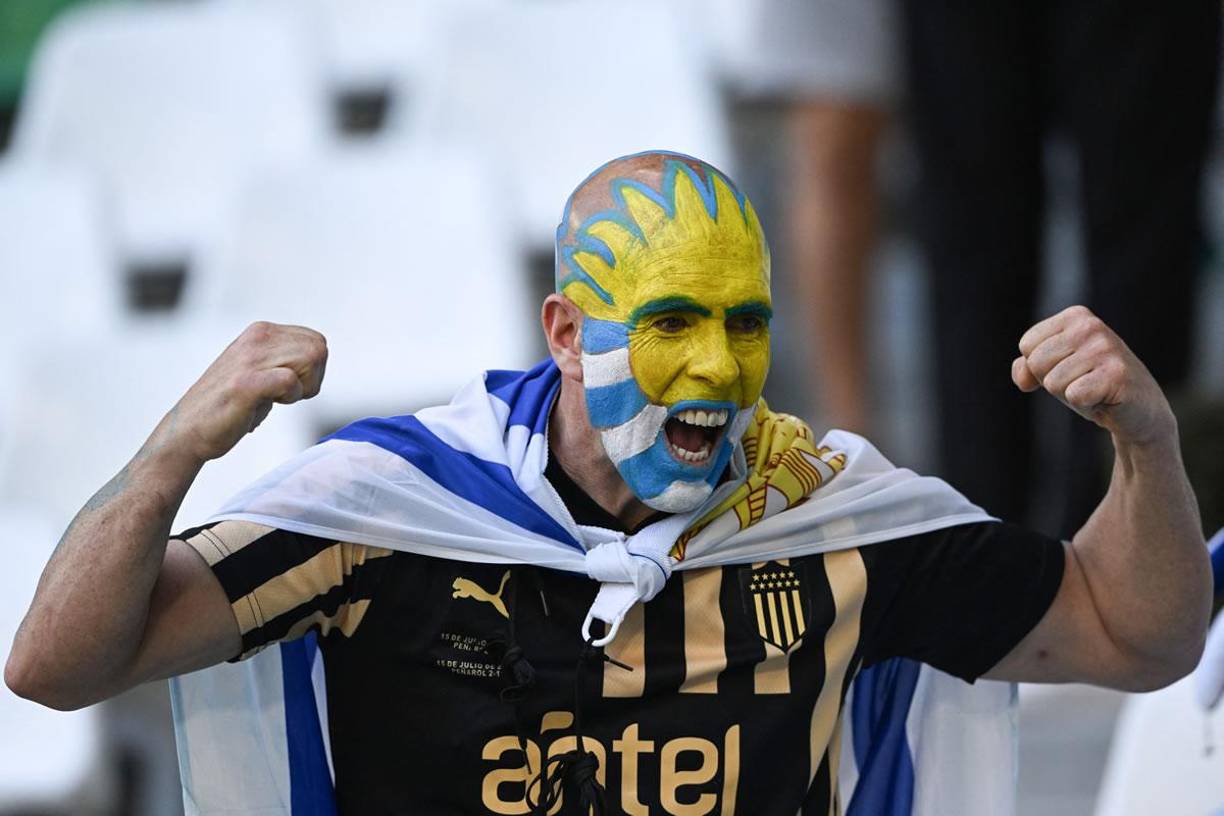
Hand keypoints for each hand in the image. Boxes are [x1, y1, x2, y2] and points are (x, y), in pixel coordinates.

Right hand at [170, 322, 327, 461]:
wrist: (187, 430)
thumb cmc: (227, 407)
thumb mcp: (259, 371)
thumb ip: (284, 360)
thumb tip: (316, 359)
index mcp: (261, 332)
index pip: (316, 341)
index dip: (313, 370)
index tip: (290, 386)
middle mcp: (257, 338)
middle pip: (318, 349)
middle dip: (312, 378)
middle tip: (286, 395)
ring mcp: (251, 359)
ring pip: (310, 359)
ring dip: (302, 387)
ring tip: (275, 399)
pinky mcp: (246, 382)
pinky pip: (290, 381)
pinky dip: (290, 396)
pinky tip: (269, 404)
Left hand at [1012, 305, 1174, 445]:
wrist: (1139, 410)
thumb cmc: (1091, 385)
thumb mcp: (1054, 370)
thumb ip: (1027, 368)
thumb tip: (1023, 379)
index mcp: (1076, 316)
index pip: (1027, 345)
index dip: (1040, 367)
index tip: (1068, 369)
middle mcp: (1091, 326)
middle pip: (1036, 363)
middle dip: (1053, 381)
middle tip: (1082, 382)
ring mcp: (1105, 349)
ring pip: (1052, 382)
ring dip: (1070, 394)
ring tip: (1094, 389)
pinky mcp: (1116, 374)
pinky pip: (1073, 395)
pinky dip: (1085, 404)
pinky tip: (1104, 398)